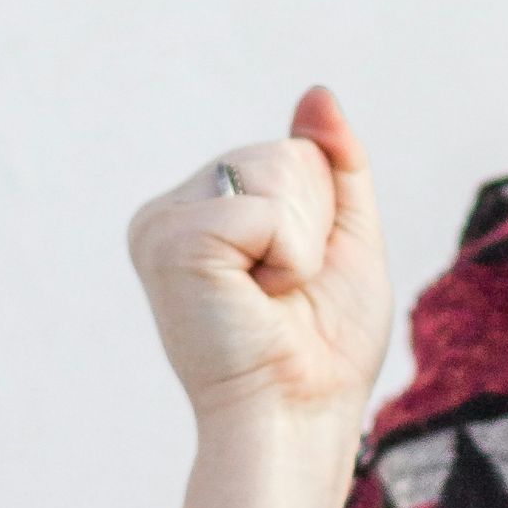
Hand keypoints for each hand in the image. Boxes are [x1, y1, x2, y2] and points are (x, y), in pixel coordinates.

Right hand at [126, 86, 392, 425]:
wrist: (300, 415)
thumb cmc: (323, 345)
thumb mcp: (345, 237)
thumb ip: (335, 164)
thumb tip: (317, 92)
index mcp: (204, 209)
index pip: (294, 152)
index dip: (323, 216)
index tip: (295, 278)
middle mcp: (170, 211)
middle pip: (286, 153)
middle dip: (315, 224)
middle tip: (285, 291)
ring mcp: (161, 224)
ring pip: (277, 170)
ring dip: (303, 242)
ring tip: (270, 295)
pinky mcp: (169, 241)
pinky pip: (266, 208)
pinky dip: (289, 256)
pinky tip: (258, 298)